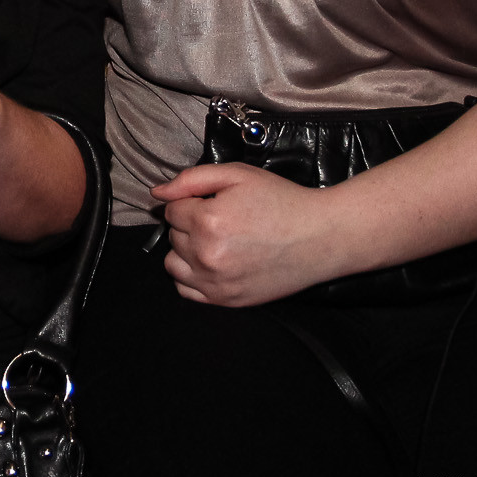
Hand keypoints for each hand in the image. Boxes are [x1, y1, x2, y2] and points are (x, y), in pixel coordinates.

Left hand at [152, 162, 347, 307]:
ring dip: (187, 251)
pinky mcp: (227, 300)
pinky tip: (213, 263)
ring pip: (173, 264)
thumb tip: (157, 193)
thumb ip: (191, 180)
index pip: (171, 210)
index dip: (191, 202)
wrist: (320, 236)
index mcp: (207, 221)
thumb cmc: (280, 200)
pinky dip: (192, 277)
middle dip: (190, 224)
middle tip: (222, 220)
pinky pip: (186, 291)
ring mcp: (216, 282)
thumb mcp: (237, 175)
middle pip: (173, 236)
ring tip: (215, 241)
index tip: (214, 203)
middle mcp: (207, 255)